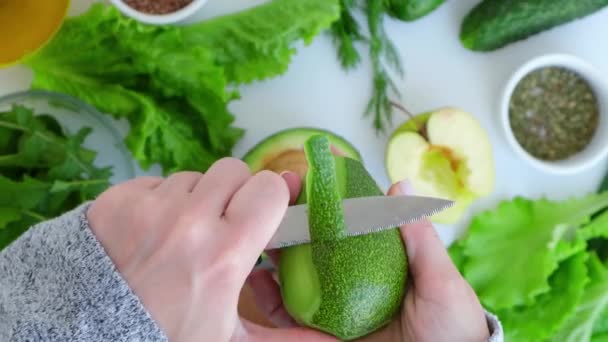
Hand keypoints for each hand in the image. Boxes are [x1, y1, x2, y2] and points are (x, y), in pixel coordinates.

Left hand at [86, 158, 336, 341]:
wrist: (91, 334)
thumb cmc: (165, 336)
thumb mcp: (231, 341)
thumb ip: (286, 339)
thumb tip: (334, 341)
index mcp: (224, 253)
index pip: (268, 187)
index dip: (271, 196)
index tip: (264, 212)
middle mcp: (189, 222)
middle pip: (233, 170)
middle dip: (234, 192)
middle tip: (221, 225)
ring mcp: (150, 206)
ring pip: (193, 176)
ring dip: (195, 199)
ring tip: (180, 237)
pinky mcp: (118, 199)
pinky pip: (156, 182)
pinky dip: (159, 201)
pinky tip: (150, 234)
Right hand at [247, 180, 489, 341]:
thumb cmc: (452, 326)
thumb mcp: (440, 279)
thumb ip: (419, 238)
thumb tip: (399, 184)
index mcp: (377, 257)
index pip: (350, 217)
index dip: (331, 191)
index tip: (315, 165)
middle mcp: (350, 274)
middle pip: (315, 238)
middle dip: (293, 211)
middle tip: (279, 188)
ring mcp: (333, 302)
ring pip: (295, 271)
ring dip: (274, 245)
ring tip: (261, 226)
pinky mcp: (319, 331)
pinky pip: (289, 314)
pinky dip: (268, 296)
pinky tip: (258, 278)